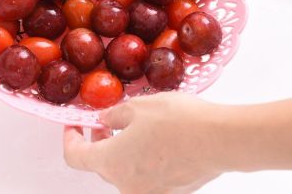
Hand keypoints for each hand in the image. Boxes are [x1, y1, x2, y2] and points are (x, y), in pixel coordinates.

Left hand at [63, 93, 227, 193]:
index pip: (75, 157)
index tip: (74, 125)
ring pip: (125, 173)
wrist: (221, 140)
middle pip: (101, 166)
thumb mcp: (138, 106)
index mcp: (111, 162)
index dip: (70, 139)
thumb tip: (105, 119)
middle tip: (106, 122)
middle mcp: (126, 185)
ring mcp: (149, 193)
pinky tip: (157, 141)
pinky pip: (147, 178)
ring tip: (136, 129)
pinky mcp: (170, 193)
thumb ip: (114, 114)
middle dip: (99, 143)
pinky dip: (144, 162)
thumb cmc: (179, 122)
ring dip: (122, 152)